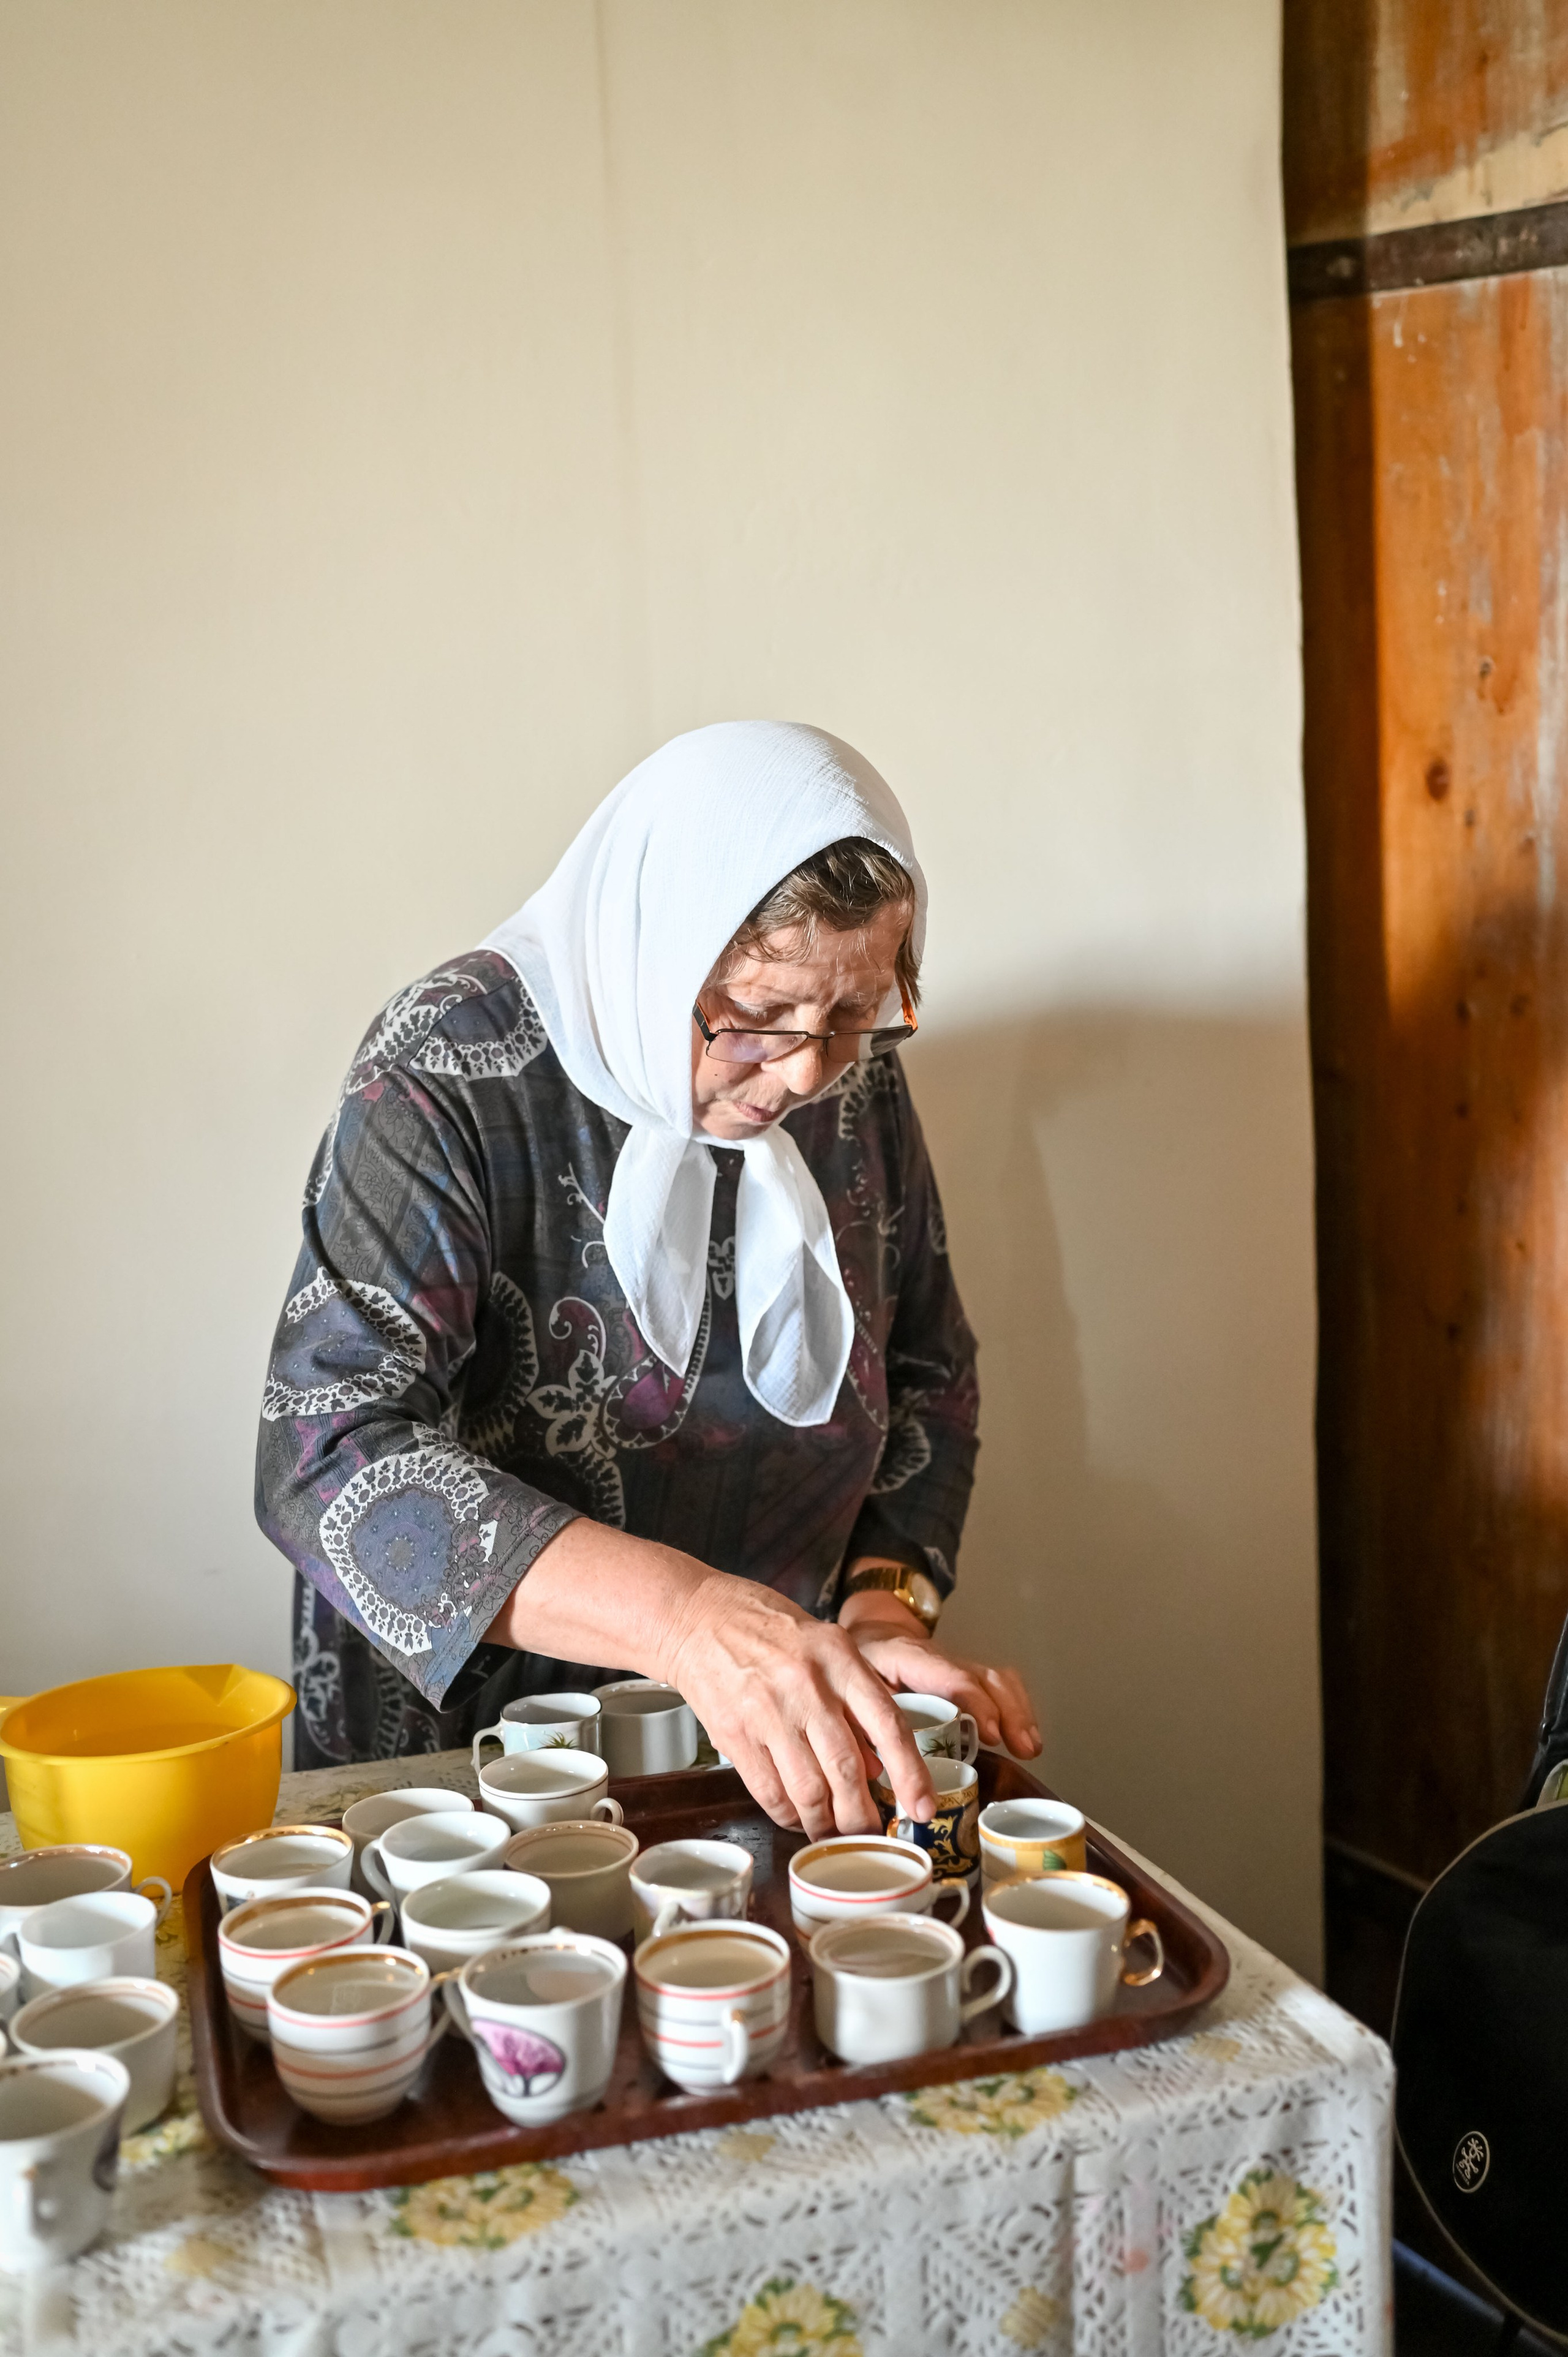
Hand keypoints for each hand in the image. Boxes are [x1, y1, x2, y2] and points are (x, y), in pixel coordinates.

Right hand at [663, 1572, 936, 1839]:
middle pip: (847, 1769)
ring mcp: (767, 1711)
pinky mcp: (734, 1734)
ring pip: (809, 1790)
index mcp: (838, 1658)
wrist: (695, 1618)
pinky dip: (788, 1815)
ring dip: (824, 1822)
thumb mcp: (825, 1648)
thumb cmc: (766, 1630)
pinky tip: (795, 1816)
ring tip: (830, 1829)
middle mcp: (807, 1685)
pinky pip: (770, 1792)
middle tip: (868, 1831)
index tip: (922, 1806)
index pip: (888, 1723)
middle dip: (862, 1814)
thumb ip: (854, 1702)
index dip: (910, 1772)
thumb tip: (876, 1767)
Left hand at [845, 1617, 1040, 1757]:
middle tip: (1019, 1747)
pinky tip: (1027, 1740)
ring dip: (1018, 1713)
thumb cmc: (860, 1663)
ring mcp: (957, 1665)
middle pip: (982, 1678)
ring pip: (996, 1680)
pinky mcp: (969, 1676)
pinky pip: (1001, 1686)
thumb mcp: (850, 1682)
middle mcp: (938, 1658)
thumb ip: (859, 1717)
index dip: (973, 1703)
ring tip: (1030, 1749)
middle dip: (1007, 1712)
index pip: (947, 1674)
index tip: (991, 1734)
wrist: (874, 1632)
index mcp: (905, 1656)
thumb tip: (872, 1767)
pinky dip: (1019, 1710)